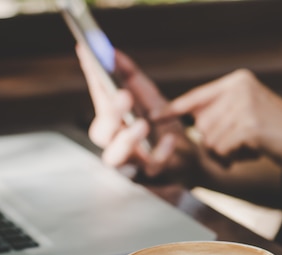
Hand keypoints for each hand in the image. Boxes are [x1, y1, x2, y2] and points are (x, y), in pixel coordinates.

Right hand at [76, 45, 196, 179]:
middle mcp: (116, 142)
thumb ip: (131, 77)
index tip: (91, 55)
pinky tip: (169, 139)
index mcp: (113, 121)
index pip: (98, 100)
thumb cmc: (163, 125)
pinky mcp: (152, 173)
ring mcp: (132, 161)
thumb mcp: (150, 97)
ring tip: (142, 124)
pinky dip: (160, 153)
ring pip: (114, 157)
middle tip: (124, 96)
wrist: (190, 155)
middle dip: (110, 114)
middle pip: (100, 133)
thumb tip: (114, 53)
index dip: (93, 79)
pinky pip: (152, 167)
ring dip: (126, 139)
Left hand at [152, 69, 281, 173]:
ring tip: (253, 147)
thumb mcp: (252, 111)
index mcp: (239, 80)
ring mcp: (244, 105)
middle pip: (202, 123)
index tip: (153, 118)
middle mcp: (239, 87)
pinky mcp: (248, 126)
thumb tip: (190, 119)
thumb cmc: (281, 134)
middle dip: (217, 142)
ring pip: (210, 139)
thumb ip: (224, 110)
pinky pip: (223, 149)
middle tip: (244, 145)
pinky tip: (256, 152)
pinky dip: (236, 158)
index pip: (197, 96)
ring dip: (227, 152)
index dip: (174, 109)